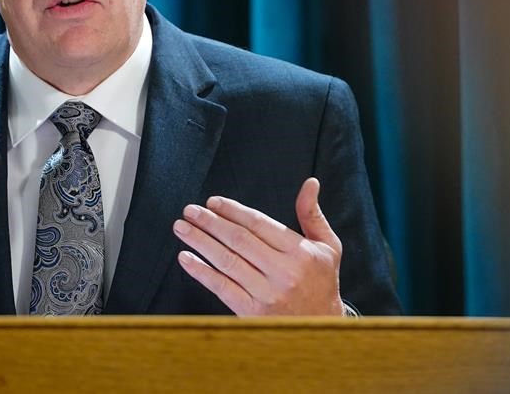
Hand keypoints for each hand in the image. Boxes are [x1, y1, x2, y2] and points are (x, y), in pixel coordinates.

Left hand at [173, 177, 344, 315]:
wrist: (321, 326)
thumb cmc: (322, 282)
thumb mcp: (327, 246)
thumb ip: (312, 214)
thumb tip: (310, 183)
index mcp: (299, 252)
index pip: (259, 224)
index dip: (233, 211)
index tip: (212, 202)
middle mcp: (283, 272)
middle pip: (239, 240)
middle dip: (210, 222)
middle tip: (190, 211)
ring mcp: (266, 293)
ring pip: (226, 261)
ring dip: (200, 242)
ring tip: (182, 228)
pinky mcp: (252, 312)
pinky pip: (221, 287)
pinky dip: (201, 272)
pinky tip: (186, 258)